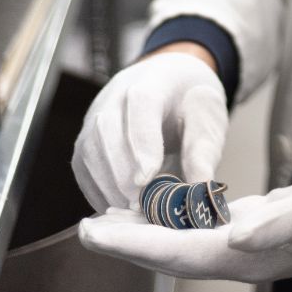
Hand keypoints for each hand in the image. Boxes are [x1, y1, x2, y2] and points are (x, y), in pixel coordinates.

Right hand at [72, 52, 227, 212]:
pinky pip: (82, 166)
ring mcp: (95, 115)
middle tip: (141, 205)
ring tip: (132, 210)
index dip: (141, 143)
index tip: (146, 179)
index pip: (141, 104)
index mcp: (154, 81)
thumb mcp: (209, 120)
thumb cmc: (191, 103)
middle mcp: (115, 94)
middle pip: (107, 130)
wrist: (171, 83)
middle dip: (122, 173)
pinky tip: (118, 207)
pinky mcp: (86, 137)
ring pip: (89, 150)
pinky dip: (97, 190)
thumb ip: (204, 151)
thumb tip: (200, 189)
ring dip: (108, 185)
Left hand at [78, 165, 291, 281]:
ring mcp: (243, 246)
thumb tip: (234, 237)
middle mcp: (238, 256)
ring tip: (109, 220)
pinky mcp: (248, 231)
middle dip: (126, 244)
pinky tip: (160, 209)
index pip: (177, 253)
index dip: (132, 244)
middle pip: (170, 256)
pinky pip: (198, 233)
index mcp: (247, 255)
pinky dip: (171, 223)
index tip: (93, 233)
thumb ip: (275, 226)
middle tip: (86, 228)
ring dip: (142, 236)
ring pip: (180, 246)